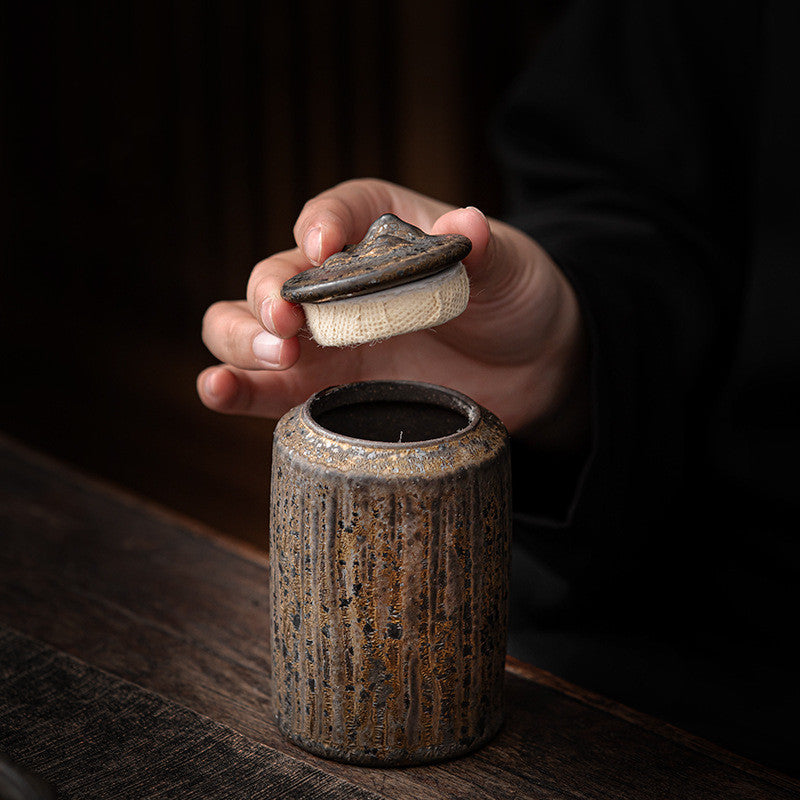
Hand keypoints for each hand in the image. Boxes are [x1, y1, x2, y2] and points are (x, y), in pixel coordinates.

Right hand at [198, 179, 587, 449]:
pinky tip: (219, 389)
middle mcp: (338, 282)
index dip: (319, 224)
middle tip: (292, 325)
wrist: (531, 366)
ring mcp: (327, 340)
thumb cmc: (515, 298)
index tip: (322, 246)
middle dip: (269, 296)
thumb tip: (466, 227)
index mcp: (378, 230)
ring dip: (241, 342)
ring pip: (248, 331)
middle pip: (274, 277)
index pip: (335, 212)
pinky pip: (269, 389)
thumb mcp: (509, 267)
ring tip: (275, 355)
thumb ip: (483, 252)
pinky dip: (239, 389)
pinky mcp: (328, 391)